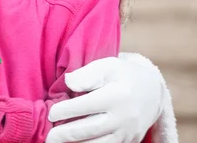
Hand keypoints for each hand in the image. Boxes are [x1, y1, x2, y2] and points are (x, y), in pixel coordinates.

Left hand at [47, 57, 163, 142]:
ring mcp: (128, 132)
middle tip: (49, 137)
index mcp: (117, 95)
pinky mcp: (129, 142)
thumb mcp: (108, 66)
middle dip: (66, 134)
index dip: (65, 111)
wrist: (152, 91)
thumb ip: (87, 74)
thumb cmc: (122, 75)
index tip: (51, 113)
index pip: (86, 105)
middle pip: (90, 129)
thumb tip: (68, 83)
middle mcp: (124, 117)